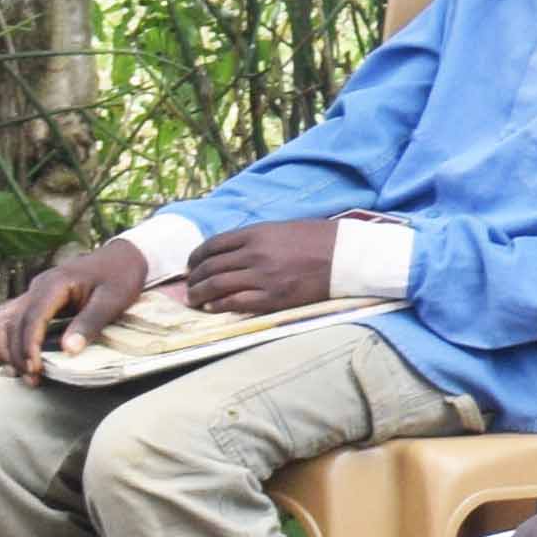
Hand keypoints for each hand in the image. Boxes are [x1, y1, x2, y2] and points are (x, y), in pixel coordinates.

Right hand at [0, 241, 150, 370]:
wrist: (124, 256)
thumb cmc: (121, 276)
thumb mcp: (114, 299)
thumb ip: (91, 322)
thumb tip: (69, 350)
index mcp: (55, 284)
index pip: (32, 318)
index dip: (29, 346)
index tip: (34, 369)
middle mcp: (38, 286)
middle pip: (13, 322)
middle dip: (17, 353)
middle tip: (31, 379)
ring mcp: (33, 291)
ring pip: (3, 319)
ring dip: (3, 347)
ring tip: (14, 373)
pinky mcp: (35, 298)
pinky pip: (6, 313)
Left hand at [181, 217, 343, 312]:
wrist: (347, 256)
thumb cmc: (318, 239)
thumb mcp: (282, 229)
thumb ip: (255, 238)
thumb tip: (230, 252)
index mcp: (256, 233)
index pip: (212, 245)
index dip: (195, 257)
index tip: (191, 265)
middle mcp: (254, 254)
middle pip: (210, 267)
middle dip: (194, 279)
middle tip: (189, 286)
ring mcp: (263, 277)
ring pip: (216, 286)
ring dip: (199, 295)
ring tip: (194, 300)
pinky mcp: (273, 297)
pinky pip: (235, 303)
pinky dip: (218, 306)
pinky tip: (212, 308)